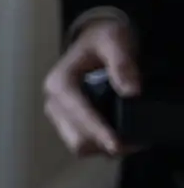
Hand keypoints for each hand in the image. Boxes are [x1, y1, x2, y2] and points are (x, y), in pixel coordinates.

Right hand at [42, 16, 141, 158]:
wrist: (96, 40)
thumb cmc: (103, 39)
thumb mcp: (114, 41)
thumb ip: (122, 63)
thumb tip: (130, 92)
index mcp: (60, 82)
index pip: (77, 113)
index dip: (97, 131)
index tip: (117, 145)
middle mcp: (53, 101)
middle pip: (76, 137)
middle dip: (103, 143)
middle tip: (134, 142)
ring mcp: (59, 113)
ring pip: (78, 145)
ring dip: (102, 148)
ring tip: (129, 141)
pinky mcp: (67, 121)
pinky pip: (83, 143)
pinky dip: (100, 145)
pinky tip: (119, 137)